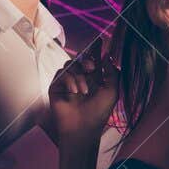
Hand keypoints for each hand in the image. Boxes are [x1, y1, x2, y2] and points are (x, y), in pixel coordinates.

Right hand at [47, 33, 118, 147]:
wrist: (82, 128)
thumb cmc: (99, 113)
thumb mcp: (112, 91)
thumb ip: (112, 73)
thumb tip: (108, 57)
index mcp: (93, 80)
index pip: (93, 60)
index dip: (95, 50)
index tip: (99, 40)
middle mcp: (80, 79)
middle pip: (80, 59)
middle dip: (87, 61)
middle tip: (91, 69)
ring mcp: (67, 83)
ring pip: (70, 65)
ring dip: (79, 76)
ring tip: (84, 91)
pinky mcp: (56, 87)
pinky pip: (61, 74)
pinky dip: (69, 80)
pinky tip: (75, 92)